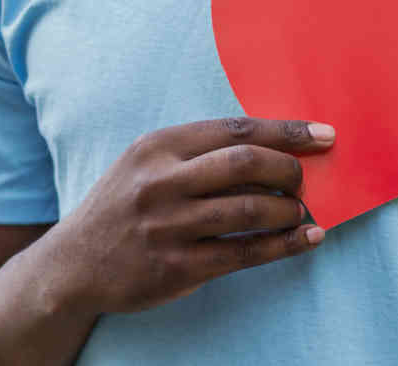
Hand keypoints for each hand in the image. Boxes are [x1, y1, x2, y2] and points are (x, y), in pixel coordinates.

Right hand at [44, 117, 333, 314]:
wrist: (74, 264)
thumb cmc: (123, 206)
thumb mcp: (145, 164)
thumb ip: (196, 153)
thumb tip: (273, 148)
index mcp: (157, 147)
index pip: (235, 129)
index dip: (286, 131)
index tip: (323, 135)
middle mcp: (161, 182)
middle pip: (245, 163)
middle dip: (289, 169)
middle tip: (304, 180)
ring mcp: (168, 226)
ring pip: (250, 209)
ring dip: (290, 210)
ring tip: (302, 211)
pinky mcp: (176, 267)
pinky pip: (245, 253)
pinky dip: (284, 245)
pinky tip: (307, 239)